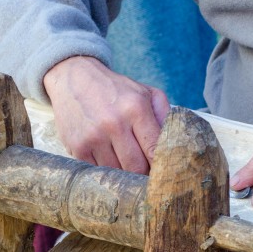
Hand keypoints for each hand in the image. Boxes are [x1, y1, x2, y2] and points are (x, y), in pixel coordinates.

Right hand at [43, 56, 169, 173]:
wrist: (73, 78)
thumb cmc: (115, 89)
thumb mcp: (144, 92)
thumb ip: (165, 115)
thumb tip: (178, 144)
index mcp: (136, 108)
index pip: (155, 150)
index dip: (162, 166)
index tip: (165, 173)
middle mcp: (114, 123)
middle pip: (137, 168)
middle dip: (143, 173)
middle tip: (145, 170)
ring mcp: (93, 137)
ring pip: (117, 173)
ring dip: (123, 172)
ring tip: (124, 160)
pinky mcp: (77, 147)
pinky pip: (98, 172)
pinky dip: (105, 170)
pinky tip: (107, 157)